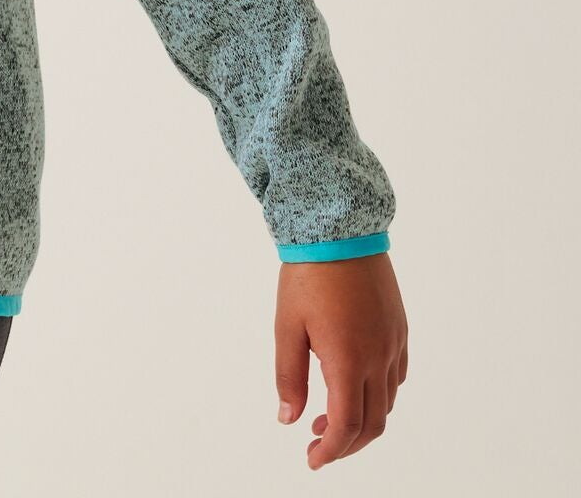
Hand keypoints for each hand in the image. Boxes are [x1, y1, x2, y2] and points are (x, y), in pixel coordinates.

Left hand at [274, 251, 407, 468]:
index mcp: (349, 360)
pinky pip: (397, 376)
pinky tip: (354, 386)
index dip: (330, 450)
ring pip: (388, 401)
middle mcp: (379, 357)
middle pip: (373, 423)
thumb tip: (288, 419)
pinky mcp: (400, 328)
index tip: (312, 460)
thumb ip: (289, 376)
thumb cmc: (307, 274)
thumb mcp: (287, 326)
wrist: (339, 228)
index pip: (347, 426)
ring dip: (363, 420)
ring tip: (329, 417)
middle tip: (318, 444)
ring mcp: (394, 343)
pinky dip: (378, 394)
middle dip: (347, 443)